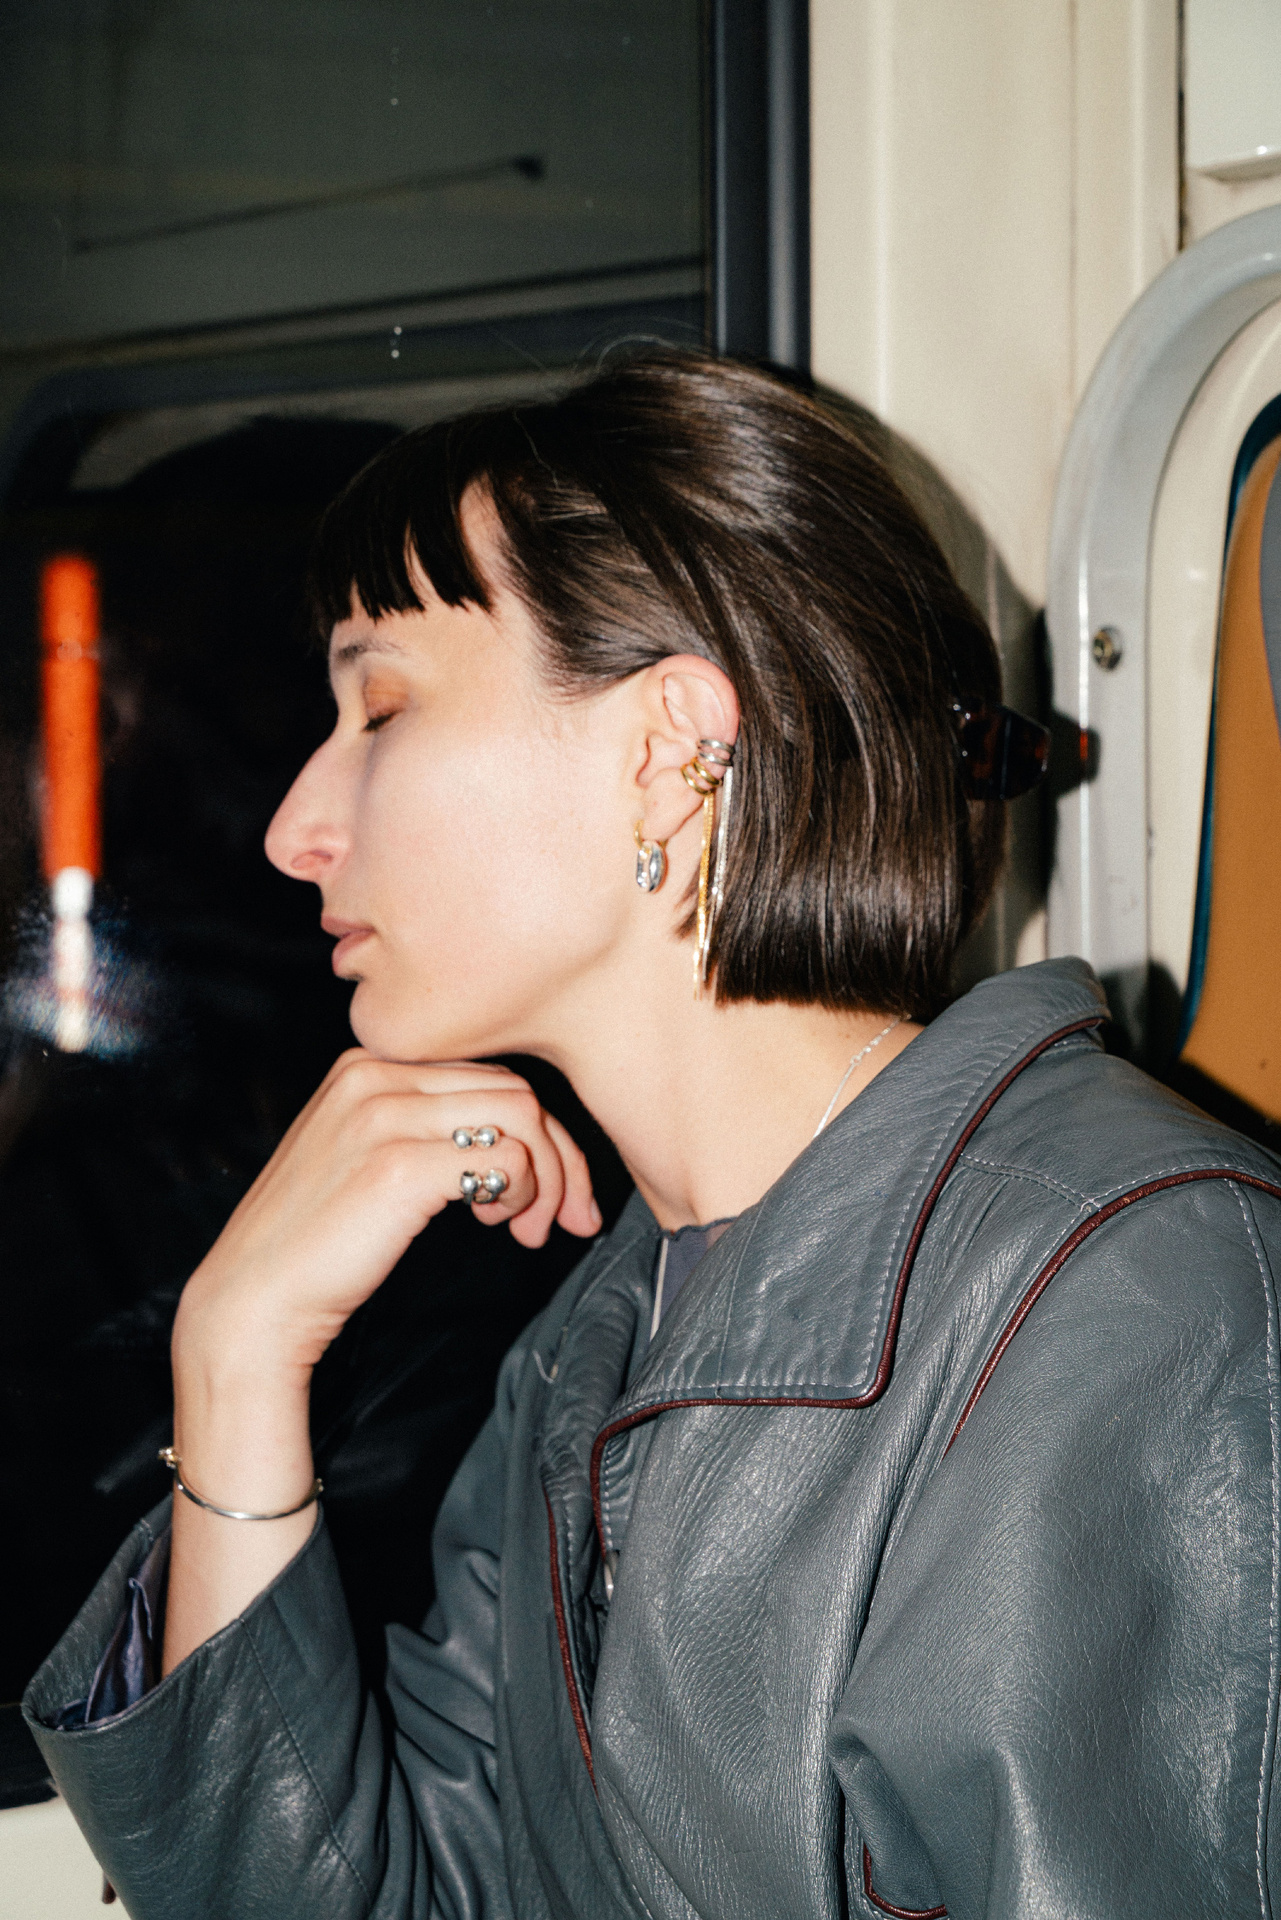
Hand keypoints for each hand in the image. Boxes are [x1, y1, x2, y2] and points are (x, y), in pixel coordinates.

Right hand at [174, 1051, 599, 1378]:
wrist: (253, 1301)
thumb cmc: (315, 1242)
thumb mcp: (364, 1154)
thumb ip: (424, 1125)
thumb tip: (519, 1136)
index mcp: (366, 1063)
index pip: (487, 1072)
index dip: (537, 1130)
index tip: (555, 1186)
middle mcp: (374, 1074)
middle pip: (514, 1088)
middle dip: (558, 1155)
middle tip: (562, 1217)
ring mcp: (384, 1116)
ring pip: (521, 1114)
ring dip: (546, 1176)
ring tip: (524, 1226)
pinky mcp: (398, 1166)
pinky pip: (506, 1158)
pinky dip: (521, 1193)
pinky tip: (497, 1225)